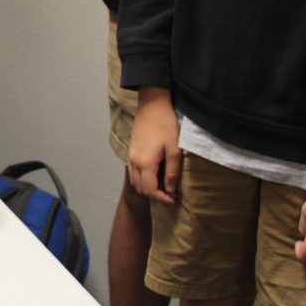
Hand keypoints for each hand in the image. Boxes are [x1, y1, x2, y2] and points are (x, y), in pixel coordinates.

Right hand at [127, 86, 179, 203]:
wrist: (151, 106)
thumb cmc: (166, 125)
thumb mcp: (174, 149)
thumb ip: (172, 171)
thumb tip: (170, 189)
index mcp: (145, 163)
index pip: (150, 190)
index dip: (162, 198)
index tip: (174, 199)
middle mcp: (134, 162)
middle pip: (140, 188)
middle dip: (154, 195)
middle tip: (170, 194)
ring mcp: (130, 156)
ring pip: (135, 181)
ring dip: (148, 187)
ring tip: (163, 186)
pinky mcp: (131, 151)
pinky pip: (133, 172)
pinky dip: (142, 179)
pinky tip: (155, 174)